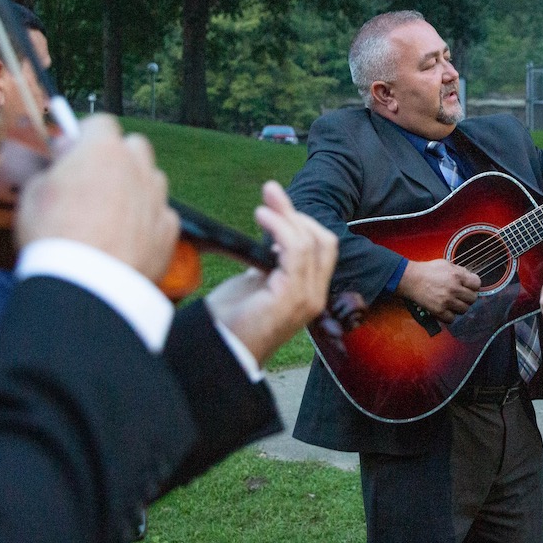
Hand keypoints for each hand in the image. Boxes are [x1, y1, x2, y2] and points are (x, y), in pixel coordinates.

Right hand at [16, 114, 178, 279]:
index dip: (84, 136)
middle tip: (93, 180)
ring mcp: (157, 198)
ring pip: (151, 179)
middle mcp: (137, 167)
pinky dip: (146, 222)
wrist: (87, 285)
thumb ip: (52, 171)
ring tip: (109, 214)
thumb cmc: (53, 236)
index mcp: (103, 150)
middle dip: (117, 157)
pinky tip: (126, 240)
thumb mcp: (32, 194)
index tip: (71, 153)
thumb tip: (60, 168)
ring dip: (134, 188)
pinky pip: (160, 215)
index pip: (100, 123)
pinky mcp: (169, 230)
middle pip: (134, 146)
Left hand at [206, 182, 338, 364]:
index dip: (303, 221)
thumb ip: (271, 263)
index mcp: (309, 291)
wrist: (219, 348)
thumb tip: (272, 236)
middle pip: (323, 240)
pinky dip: (281, 228)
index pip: (322, 247)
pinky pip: (297, 252)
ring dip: (286, 217)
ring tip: (262, 208)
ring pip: (310, 242)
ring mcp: (306, 298)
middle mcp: (315, 295)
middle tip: (271, 194)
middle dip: (297, 213)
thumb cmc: (233, 319)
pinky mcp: (292, 298)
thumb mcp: (256, 282)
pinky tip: (263, 219)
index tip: (276, 204)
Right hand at [398, 258, 480, 322]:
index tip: (469, 287)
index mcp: (457, 275)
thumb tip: (471, 278)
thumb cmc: (427, 270)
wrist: (411, 279)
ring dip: (459, 307)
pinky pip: (452, 319)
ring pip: (464, 309)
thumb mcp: (446, 264)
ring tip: (453, 302)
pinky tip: (446, 309)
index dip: (474, 285)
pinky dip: (449, 316)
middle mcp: (454, 288)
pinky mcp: (439, 310)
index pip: (477, 284)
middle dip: (468, 297)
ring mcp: (447, 301)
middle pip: (473, 298)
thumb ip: (460, 271)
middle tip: (461, 295)